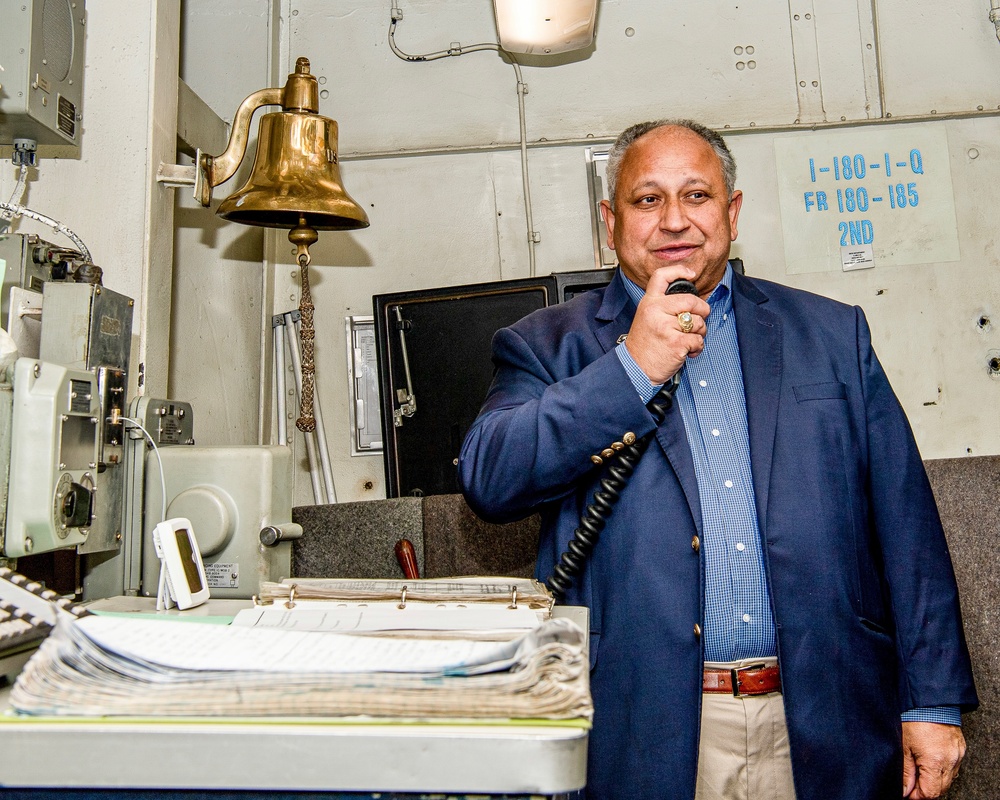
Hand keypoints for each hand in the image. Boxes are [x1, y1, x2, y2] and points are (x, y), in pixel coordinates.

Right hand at [625, 266, 711, 384]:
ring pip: (698, 322)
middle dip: (703, 310)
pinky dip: (697, 348)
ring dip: (700, 333)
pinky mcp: (675, 343)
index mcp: (649, 302)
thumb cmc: (643, 345)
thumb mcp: (646, 317)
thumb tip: (689, 300)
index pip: (661, 276)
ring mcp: (665, 327)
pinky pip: (698, 340)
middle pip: (691, 300)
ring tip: (688, 339)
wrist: (635, 368)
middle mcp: (656, 311)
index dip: (680, 271)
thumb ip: (663, 306)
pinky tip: (687, 351)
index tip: (692, 274)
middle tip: (701, 318)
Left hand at [902, 721, 965, 797]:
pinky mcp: (960, 749)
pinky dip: (942, 770)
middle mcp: (950, 761)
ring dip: (934, 780)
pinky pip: (953, 768)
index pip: (930, 792)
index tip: (907, 792)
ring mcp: (957, 755)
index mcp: (935, 762)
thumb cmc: (913, 719)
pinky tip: (930, 763)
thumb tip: (905, 790)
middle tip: (911, 783)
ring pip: (948, 780)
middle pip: (940, 789)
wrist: (930, 700)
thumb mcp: (904, 746)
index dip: (917, 795)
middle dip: (925, 789)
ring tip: (919, 771)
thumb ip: (906, 771)